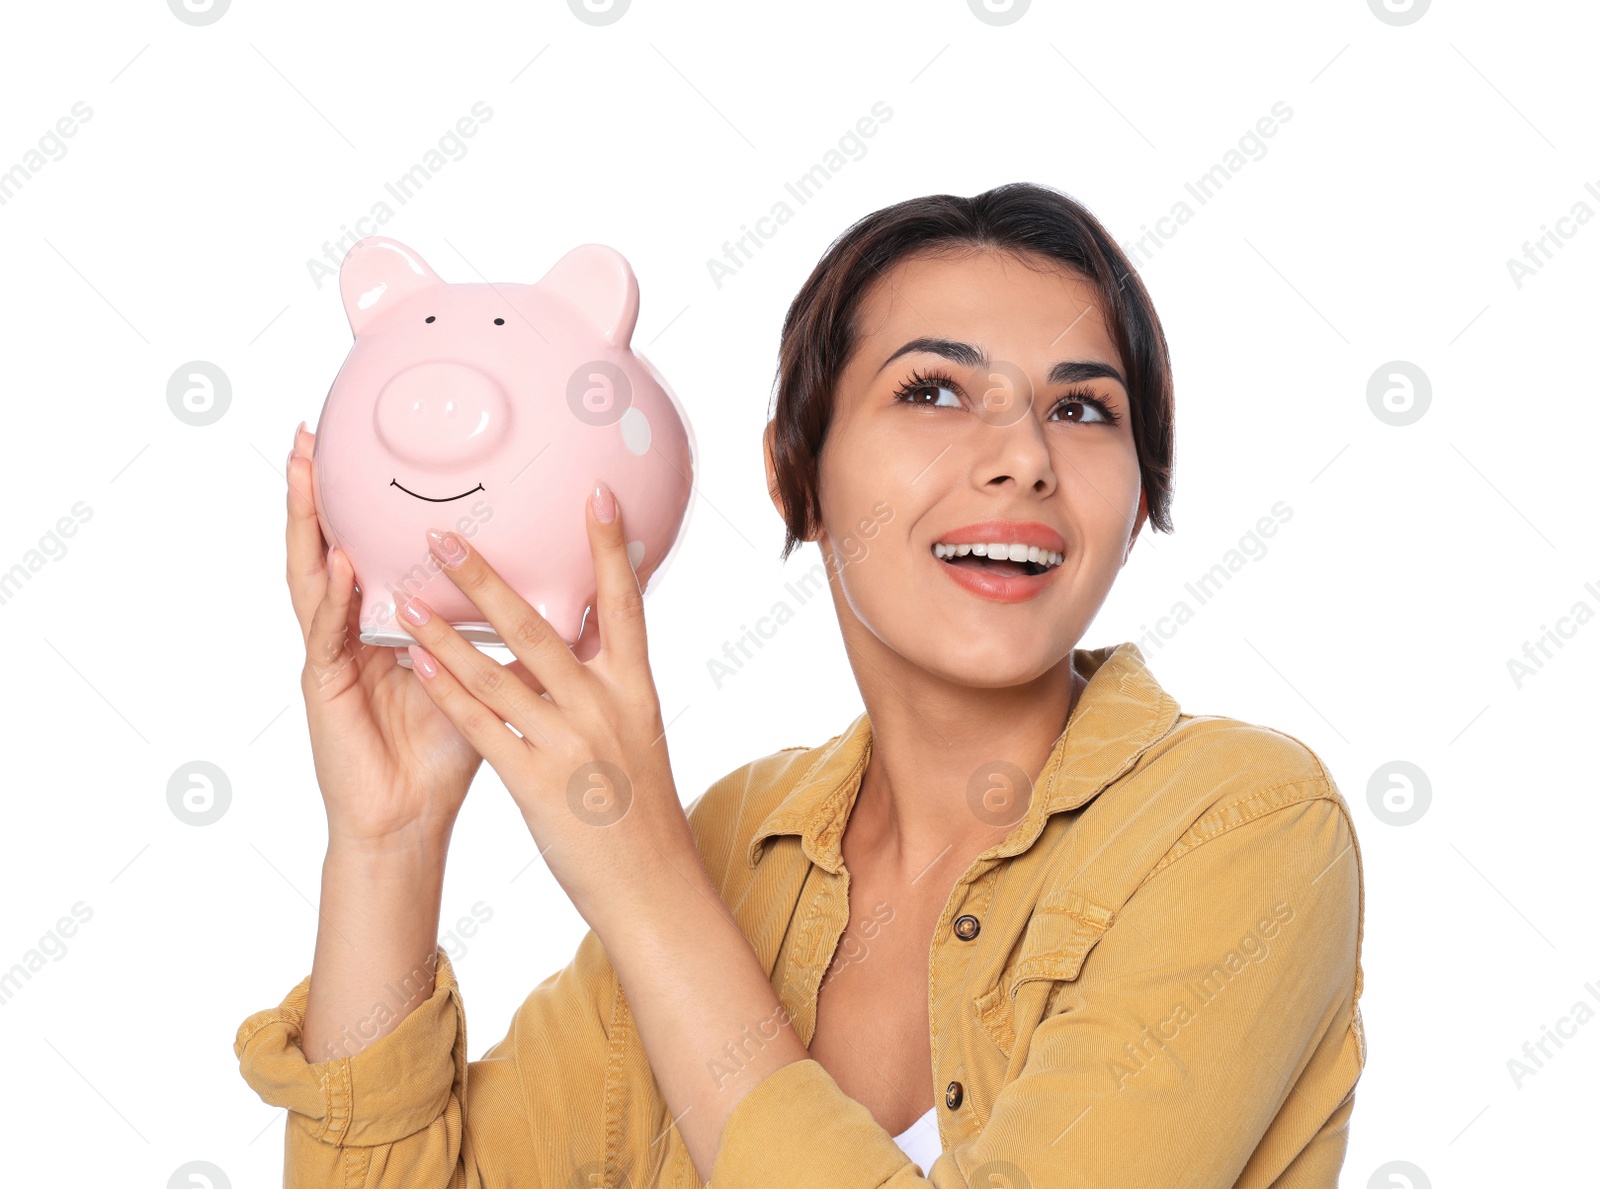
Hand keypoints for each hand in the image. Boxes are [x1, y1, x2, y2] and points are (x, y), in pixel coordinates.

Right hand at [286, 421, 558, 848]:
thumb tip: (568, 592)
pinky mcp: (325, 686)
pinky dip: (331, 593)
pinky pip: (326, 631)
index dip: (357, 497)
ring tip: (306, 470)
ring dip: (306, 522)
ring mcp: (331, 654)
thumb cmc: (447, 750)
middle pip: (326, 544)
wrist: (411, 819)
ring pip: (310, 575)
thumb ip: (506, 631)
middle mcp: (348, 628)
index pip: (363, 544)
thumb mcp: (485, 674)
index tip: (359, 438)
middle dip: (315, 491)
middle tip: (311, 431)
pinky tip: (337, 558)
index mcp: (379, 620)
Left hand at [392, 480, 695, 924]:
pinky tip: (418, 662)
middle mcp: (604, 706)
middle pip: (540, 628)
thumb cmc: (645, 813)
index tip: (595, 494)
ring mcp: (569, 744)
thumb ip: (612, 686)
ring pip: (498, 672)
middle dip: (486, 578)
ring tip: (406, 593)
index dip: (610, 548)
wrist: (654, 886)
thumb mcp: (640, 737)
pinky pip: (482, 727)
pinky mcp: (536, 784)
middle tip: (445, 534)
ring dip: (446, 630)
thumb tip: (592, 640)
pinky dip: (448, 691)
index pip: (624, 605)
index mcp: (636, 690)